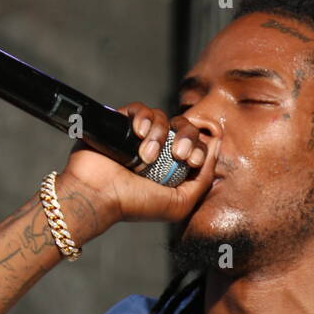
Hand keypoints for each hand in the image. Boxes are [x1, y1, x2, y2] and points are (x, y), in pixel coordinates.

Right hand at [58, 103, 219, 227]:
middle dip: (186, 136)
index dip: (199, 147)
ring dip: (159, 135)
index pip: (195, 145)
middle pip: (183, 125)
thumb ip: (203, 180)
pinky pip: (139, 108)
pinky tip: (138, 134)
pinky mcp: (120, 123)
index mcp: (171, 167)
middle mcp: (157, 149)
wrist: (98, 196)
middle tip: (178, 155)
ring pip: (162, 117)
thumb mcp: (180, 203)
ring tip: (147, 156)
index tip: (191, 160)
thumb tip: (215, 148)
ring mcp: (137, 135)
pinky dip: (143, 118)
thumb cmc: (135, 204)